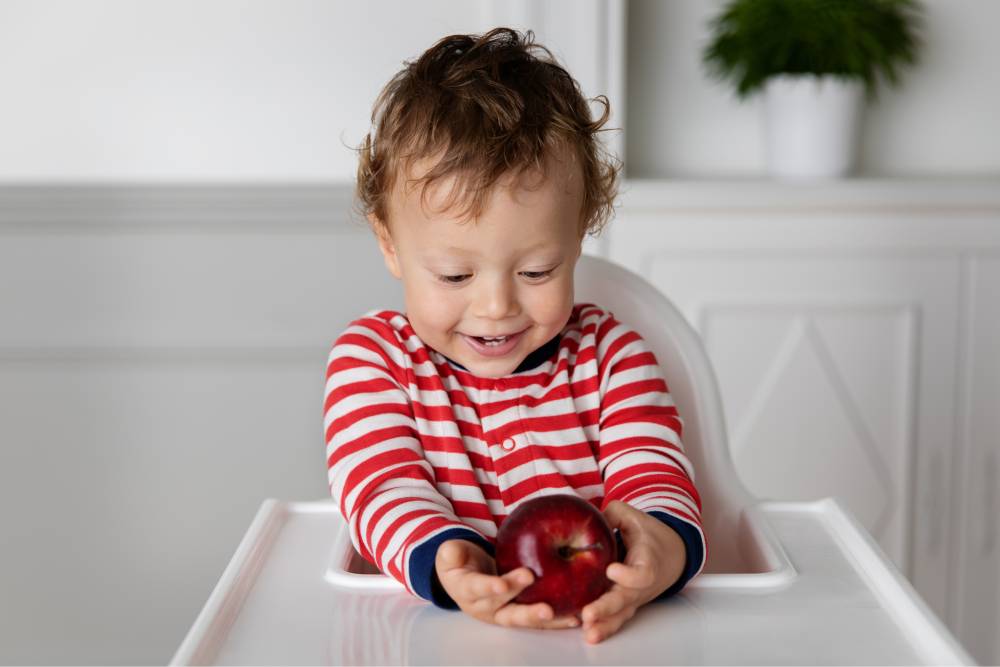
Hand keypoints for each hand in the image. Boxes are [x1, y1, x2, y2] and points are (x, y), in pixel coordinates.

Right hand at [434, 539, 580, 629]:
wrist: (463, 576)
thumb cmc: (459, 561)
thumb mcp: (450, 553)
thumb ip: (451, 552)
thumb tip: (452, 552)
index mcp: (467, 591)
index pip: (478, 589)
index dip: (490, 588)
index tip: (502, 585)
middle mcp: (486, 608)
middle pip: (507, 612)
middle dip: (526, 610)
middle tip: (545, 607)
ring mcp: (503, 614)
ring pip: (524, 619)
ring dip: (544, 619)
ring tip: (566, 617)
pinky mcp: (518, 613)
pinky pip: (537, 619)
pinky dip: (556, 620)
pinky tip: (575, 618)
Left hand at [579, 500, 685, 643]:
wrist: (671, 554)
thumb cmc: (650, 535)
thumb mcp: (634, 516)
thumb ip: (613, 514)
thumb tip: (590, 518)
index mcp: (648, 562)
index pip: (642, 574)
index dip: (629, 575)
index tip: (612, 569)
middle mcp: (642, 585)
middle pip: (627, 600)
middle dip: (607, 608)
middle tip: (588, 614)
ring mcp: (635, 598)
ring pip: (621, 614)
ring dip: (605, 624)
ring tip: (588, 631)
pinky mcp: (627, 605)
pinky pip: (617, 618)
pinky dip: (604, 627)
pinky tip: (589, 634)